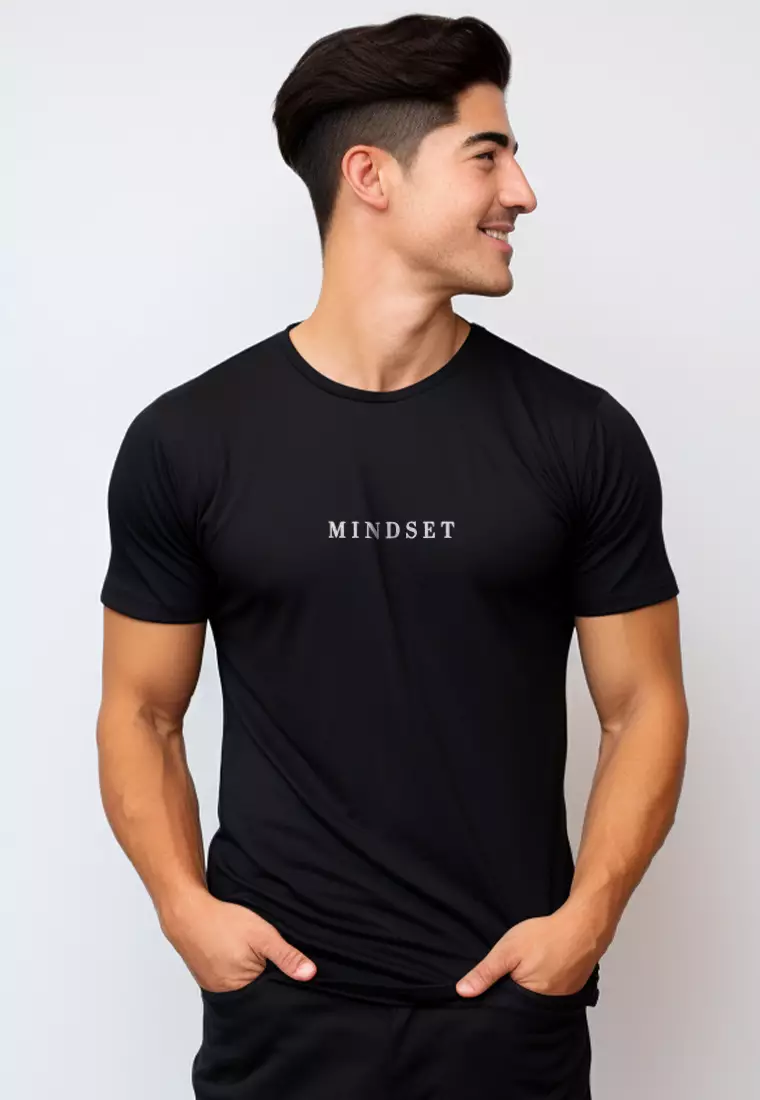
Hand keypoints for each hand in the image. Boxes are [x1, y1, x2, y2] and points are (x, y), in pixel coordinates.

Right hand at [158, 888, 316, 993]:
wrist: (187, 912)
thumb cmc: (224, 921)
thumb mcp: (262, 935)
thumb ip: (286, 956)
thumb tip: (310, 974)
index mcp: (241, 988)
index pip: (269, 993)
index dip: (279, 980)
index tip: (283, 966)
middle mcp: (225, 993)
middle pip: (255, 990)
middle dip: (265, 977)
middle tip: (264, 955)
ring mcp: (213, 986)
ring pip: (241, 984)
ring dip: (249, 972)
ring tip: (250, 953)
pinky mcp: (205, 977)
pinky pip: (227, 979)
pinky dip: (234, 968)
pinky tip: (235, 953)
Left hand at [455, 909, 599, 997]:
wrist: (583, 926)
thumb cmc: (544, 937)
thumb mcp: (507, 951)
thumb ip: (485, 972)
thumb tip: (462, 993)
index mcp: (528, 1001)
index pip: (505, 1008)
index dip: (496, 997)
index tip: (491, 987)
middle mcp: (547, 1007)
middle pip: (522, 1004)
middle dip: (513, 992)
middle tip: (512, 971)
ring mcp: (562, 998)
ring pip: (538, 997)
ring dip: (530, 986)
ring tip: (527, 968)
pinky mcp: (573, 989)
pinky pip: (553, 991)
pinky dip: (547, 981)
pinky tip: (544, 967)